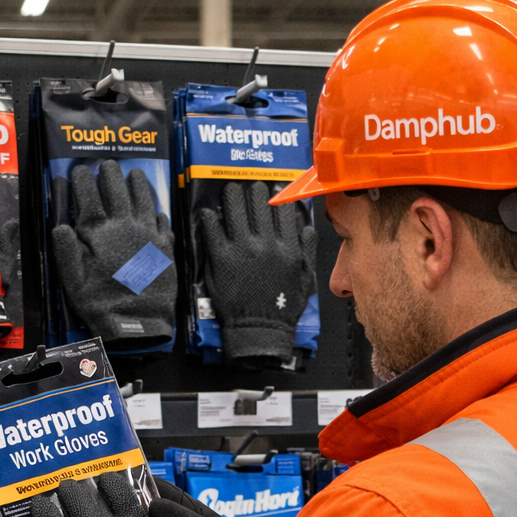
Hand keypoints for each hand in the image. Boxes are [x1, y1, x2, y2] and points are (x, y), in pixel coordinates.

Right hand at [50, 159, 176, 346]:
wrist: (138, 322)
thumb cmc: (101, 303)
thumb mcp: (73, 281)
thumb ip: (66, 250)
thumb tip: (61, 225)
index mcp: (98, 232)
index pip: (88, 196)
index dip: (82, 180)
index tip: (78, 170)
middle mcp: (124, 226)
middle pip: (117, 190)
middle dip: (110, 174)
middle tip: (107, 164)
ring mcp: (147, 234)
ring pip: (143, 199)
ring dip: (137, 184)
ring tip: (134, 174)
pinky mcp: (165, 247)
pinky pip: (162, 222)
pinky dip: (158, 212)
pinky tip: (156, 209)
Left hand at [197, 180, 316, 361]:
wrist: (260, 330)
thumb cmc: (283, 308)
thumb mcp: (305, 279)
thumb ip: (306, 250)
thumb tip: (306, 227)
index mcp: (287, 248)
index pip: (283, 211)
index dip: (277, 196)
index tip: (272, 189)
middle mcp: (266, 244)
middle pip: (258, 206)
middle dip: (253, 192)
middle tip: (249, 186)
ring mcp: (242, 250)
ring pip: (236, 213)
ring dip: (232, 198)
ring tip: (229, 190)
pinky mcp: (221, 259)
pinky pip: (214, 232)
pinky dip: (211, 220)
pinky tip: (209, 214)